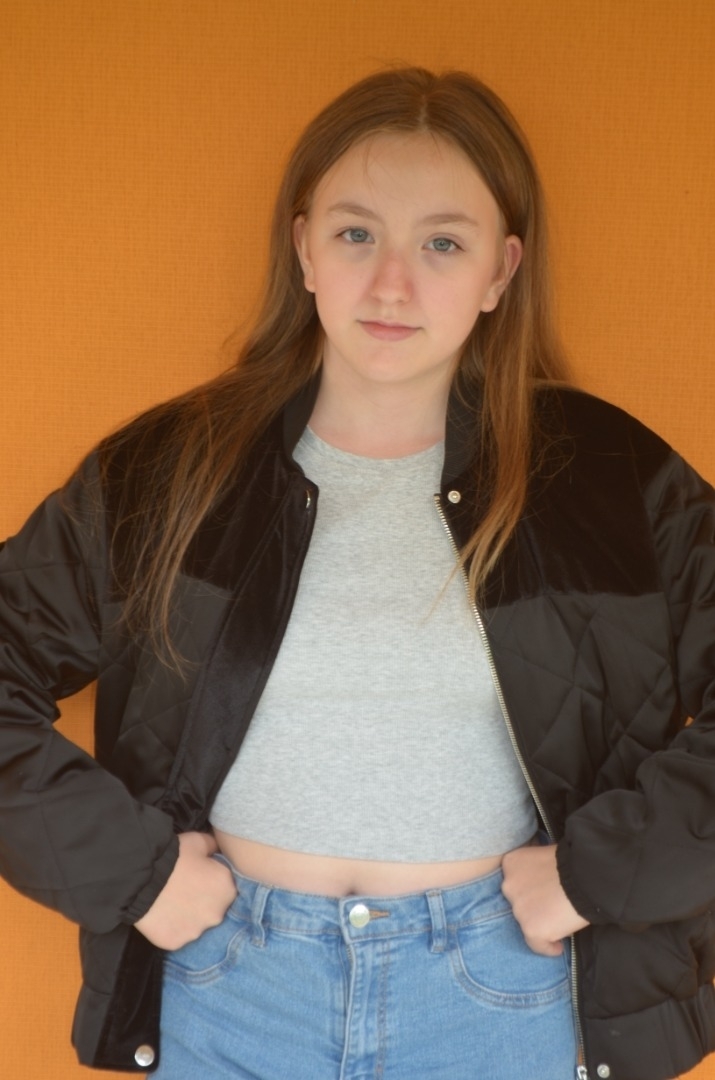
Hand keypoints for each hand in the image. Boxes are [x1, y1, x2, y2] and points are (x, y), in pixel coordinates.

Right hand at [134, 831, 236, 949]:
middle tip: (184, 890)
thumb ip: (214, 848)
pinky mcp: (177, 943)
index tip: (198, 877)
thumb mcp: (200, 841)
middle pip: (213, 908)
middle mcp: (217, 915)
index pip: (225, 887)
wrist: (142, 878)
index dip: (211, 881)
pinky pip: (177, 935)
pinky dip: (171, 927)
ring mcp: (196, 932)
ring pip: (196, 924)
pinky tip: (161, 915)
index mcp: (227, 889)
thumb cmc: (175, 856)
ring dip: (188, 916)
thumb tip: (217, 852)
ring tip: (170, 903)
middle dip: (203, 901)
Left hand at [501, 843, 588, 956]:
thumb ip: (536, 867)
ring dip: (541, 924)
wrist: (586, 877)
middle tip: (551, 908)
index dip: (529, 889)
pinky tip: (558, 947)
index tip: (542, 894)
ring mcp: (519, 909)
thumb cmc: (571, 862)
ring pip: (527, 923)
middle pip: (519, 902)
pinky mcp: (531, 929)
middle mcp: (509, 886)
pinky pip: (537, 945)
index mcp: (511, 863)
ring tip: (559, 925)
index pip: (515, 881)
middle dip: (533, 906)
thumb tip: (543, 876)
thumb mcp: (545, 854)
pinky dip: (548, 948)